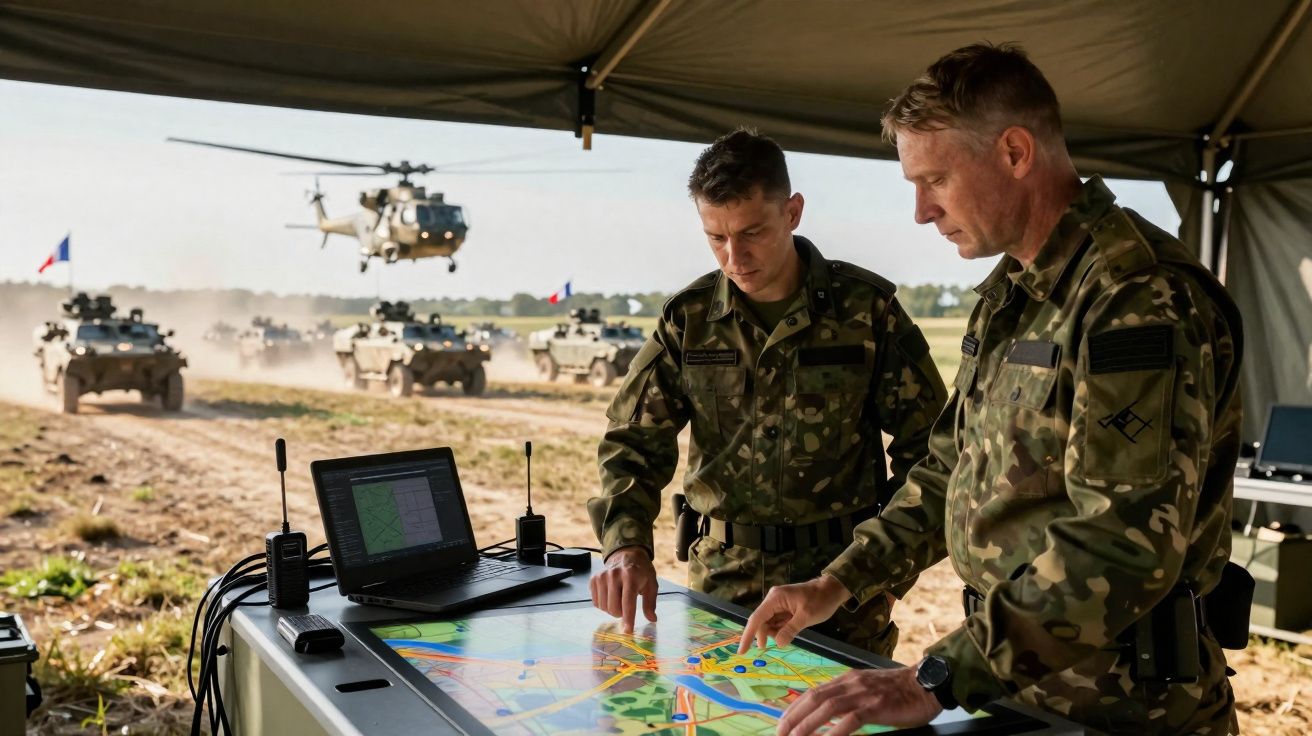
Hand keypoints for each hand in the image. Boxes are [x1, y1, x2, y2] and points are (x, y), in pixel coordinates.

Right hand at [589, 546, 657, 632]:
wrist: (626, 554)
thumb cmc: (641, 571)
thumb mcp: (651, 584)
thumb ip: (650, 603)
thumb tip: (652, 619)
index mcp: (631, 576)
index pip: (628, 602)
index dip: (628, 619)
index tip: (628, 631)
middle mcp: (614, 575)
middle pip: (614, 608)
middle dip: (621, 614)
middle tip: (627, 607)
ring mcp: (602, 576)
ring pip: (604, 607)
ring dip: (612, 610)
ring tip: (619, 599)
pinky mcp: (594, 579)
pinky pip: (596, 603)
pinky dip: (604, 604)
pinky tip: (611, 596)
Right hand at [737, 575, 849, 653]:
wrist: (833, 589)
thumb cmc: (821, 600)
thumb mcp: (807, 616)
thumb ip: (791, 630)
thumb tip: (778, 643)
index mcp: (775, 599)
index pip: (756, 619)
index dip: (748, 635)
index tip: (741, 652)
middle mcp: (773, 601)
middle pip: (761, 622)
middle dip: (767, 634)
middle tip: (784, 640)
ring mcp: (779, 605)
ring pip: (769, 624)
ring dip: (777, 633)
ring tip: (794, 629)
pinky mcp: (785, 609)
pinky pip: (778, 623)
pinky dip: (782, 630)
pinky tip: (793, 629)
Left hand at [776, 666, 941, 734]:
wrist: (927, 684)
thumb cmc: (899, 691)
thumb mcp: (868, 689)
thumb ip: (850, 698)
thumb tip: (831, 716)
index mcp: (847, 680)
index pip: (813, 693)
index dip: (795, 708)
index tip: (782, 722)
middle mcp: (851, 684)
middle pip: (814, 699)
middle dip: (793, 717)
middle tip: (779, 734)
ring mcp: (863, 694)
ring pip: (827, 708)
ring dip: (807, 725)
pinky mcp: (877, 706)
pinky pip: (851, 719)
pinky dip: (835, 731)